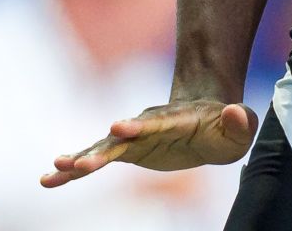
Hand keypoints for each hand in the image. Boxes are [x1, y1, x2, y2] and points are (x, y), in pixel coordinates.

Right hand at [40, 99, 256, 188]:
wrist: (206, 119)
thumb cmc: (226, 127)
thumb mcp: (241, 127)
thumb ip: (240, 121)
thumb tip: (234, 112)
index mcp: (176, 119)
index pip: (156, 122)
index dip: (138, 125)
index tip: (117, 126)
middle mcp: (148, 125)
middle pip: (122, 137)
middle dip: (102, 148)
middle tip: (81, 161)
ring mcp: (132, 137)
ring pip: (102, 147)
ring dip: (80, 158)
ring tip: (56, 168)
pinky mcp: (124, 150)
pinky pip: (95, 161)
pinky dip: (73, 170)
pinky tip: (49, 179)